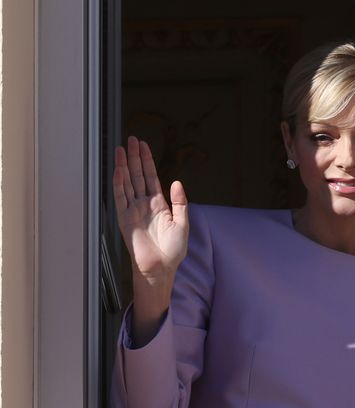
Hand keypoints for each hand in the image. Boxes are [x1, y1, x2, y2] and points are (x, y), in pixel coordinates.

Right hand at [112, 136, 188, 282]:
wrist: (160, 267)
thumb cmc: (173, 250)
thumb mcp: (183, 224)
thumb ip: (180, 202)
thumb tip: (177, 182)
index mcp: (159, 204)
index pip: (151, 177)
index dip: (147, 161)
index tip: (144, 146)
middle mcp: (144, 204)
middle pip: (138, 175)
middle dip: (135, 157)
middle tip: (132, 140)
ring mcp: (133, 210)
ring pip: (127, 182)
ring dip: (124, 165)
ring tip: (122, 148)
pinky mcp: (124, 218)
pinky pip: (120, 198)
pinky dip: (119, 183)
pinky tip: (118, 170)